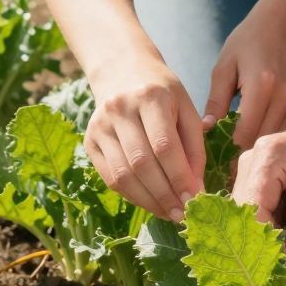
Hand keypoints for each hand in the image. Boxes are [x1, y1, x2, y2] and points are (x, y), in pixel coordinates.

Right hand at [83, 50, 205, 221]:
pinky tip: (151, 203)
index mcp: (150, 96)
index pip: (165, 145)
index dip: (180, 177)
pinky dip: (132, 196)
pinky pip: (110, 177)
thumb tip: (196, 189)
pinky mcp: (90, 140)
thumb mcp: (186, 108)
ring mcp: (100, 125)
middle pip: (141, 163)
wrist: (122, 69)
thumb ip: (194, 146)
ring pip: (123, 175)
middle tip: (183, 215)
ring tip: (170, 214)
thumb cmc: (162, 92)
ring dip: (148, 201)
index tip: (195, 199)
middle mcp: (120, 109)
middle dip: (165, 195)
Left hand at [203, 0, 285, 153]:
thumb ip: (216, 100)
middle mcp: (283, 97)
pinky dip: (267, 139)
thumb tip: (205, 130)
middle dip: (241, 158)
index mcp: (262, 86)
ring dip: (255, 151)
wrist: (285, 23)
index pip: (244, 133)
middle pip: (261, 141)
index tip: (212, 165)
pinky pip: (282, 131)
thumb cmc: (249, 39)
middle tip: (221, 173)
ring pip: (274, 140)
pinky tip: (251, 144)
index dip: (228, 153)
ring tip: (234, 164)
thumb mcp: (225, 66)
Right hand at [235, 112, 285, 256]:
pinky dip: (279, 233)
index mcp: (269, 155)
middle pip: (246, 214)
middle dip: (263, 245)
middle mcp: (255, 160)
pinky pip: (266, 214)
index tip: (277, 275)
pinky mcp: (269, 183)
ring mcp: (260, 171)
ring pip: (254, 218)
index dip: (261, 244)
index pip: (250, 208)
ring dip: (271, 241)